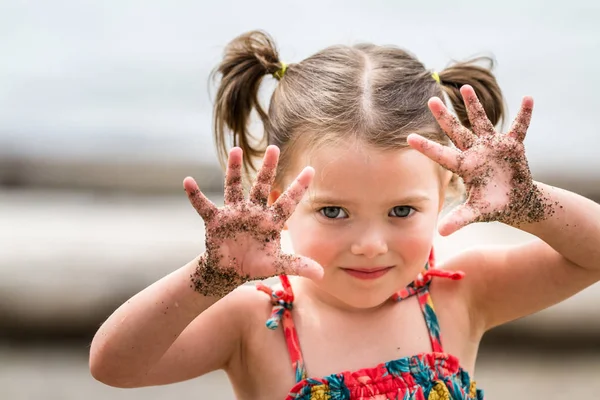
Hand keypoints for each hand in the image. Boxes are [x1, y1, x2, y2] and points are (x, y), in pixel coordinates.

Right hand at [183, 145, 322, 296]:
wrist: (229, 270)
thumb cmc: (255, 264)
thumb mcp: (277, 264)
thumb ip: (297, 265)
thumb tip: (321, 274)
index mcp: (271, 220)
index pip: (288, 201)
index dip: (299, 187)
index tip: (311, 169)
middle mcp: (253, 211)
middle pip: (262, 186)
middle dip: (267, 168)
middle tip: (274, 148)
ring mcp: (234, 213)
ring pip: (234, 187)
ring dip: (234, 170)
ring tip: (236, 151)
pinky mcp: (215, 220)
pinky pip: (204, 205)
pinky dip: (195, 195)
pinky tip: (188, 182)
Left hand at [408, 85, 550, 235]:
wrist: (514, 201)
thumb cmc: (492, 206)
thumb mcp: (476, 213)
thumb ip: (460, 219)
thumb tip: (441, 233)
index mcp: (464, 167)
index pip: (441, 155)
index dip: (426, 147)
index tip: (408, 137)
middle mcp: (474, 152)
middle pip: (456, 131)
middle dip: (444, 117)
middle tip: (430, 100)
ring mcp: (492, 146)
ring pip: (481, 122)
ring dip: (474, 105)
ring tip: (465, 88)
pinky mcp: (512, 146)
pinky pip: (520, 127)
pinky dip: (525, 114)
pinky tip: (528, 99)